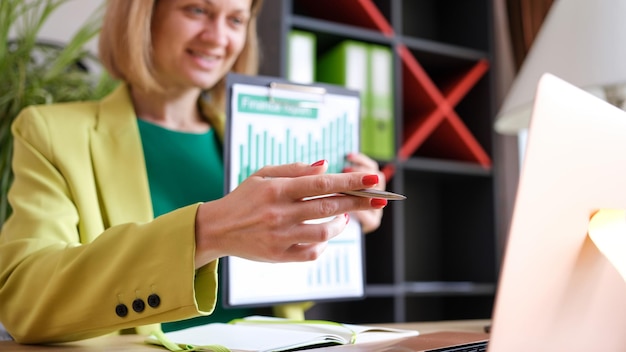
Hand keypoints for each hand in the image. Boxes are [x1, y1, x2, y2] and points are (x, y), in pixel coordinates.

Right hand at [193, 160, 386, 267]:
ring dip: (341, 223)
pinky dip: (325, 244)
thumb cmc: (243, 198)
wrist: (217, 228)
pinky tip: (326, 234)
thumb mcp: (263, 175)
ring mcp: (280, 236)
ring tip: (346, 215)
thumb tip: (325, 166)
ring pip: (324, 232)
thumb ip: (294, 169)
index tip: (374, 180)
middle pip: (329, 206)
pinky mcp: (279, 255)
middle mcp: (280, 213)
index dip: (351, 181)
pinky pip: (311, 252)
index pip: (322, 183)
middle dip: (359, 201)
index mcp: (277, 188)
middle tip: (380, 198)